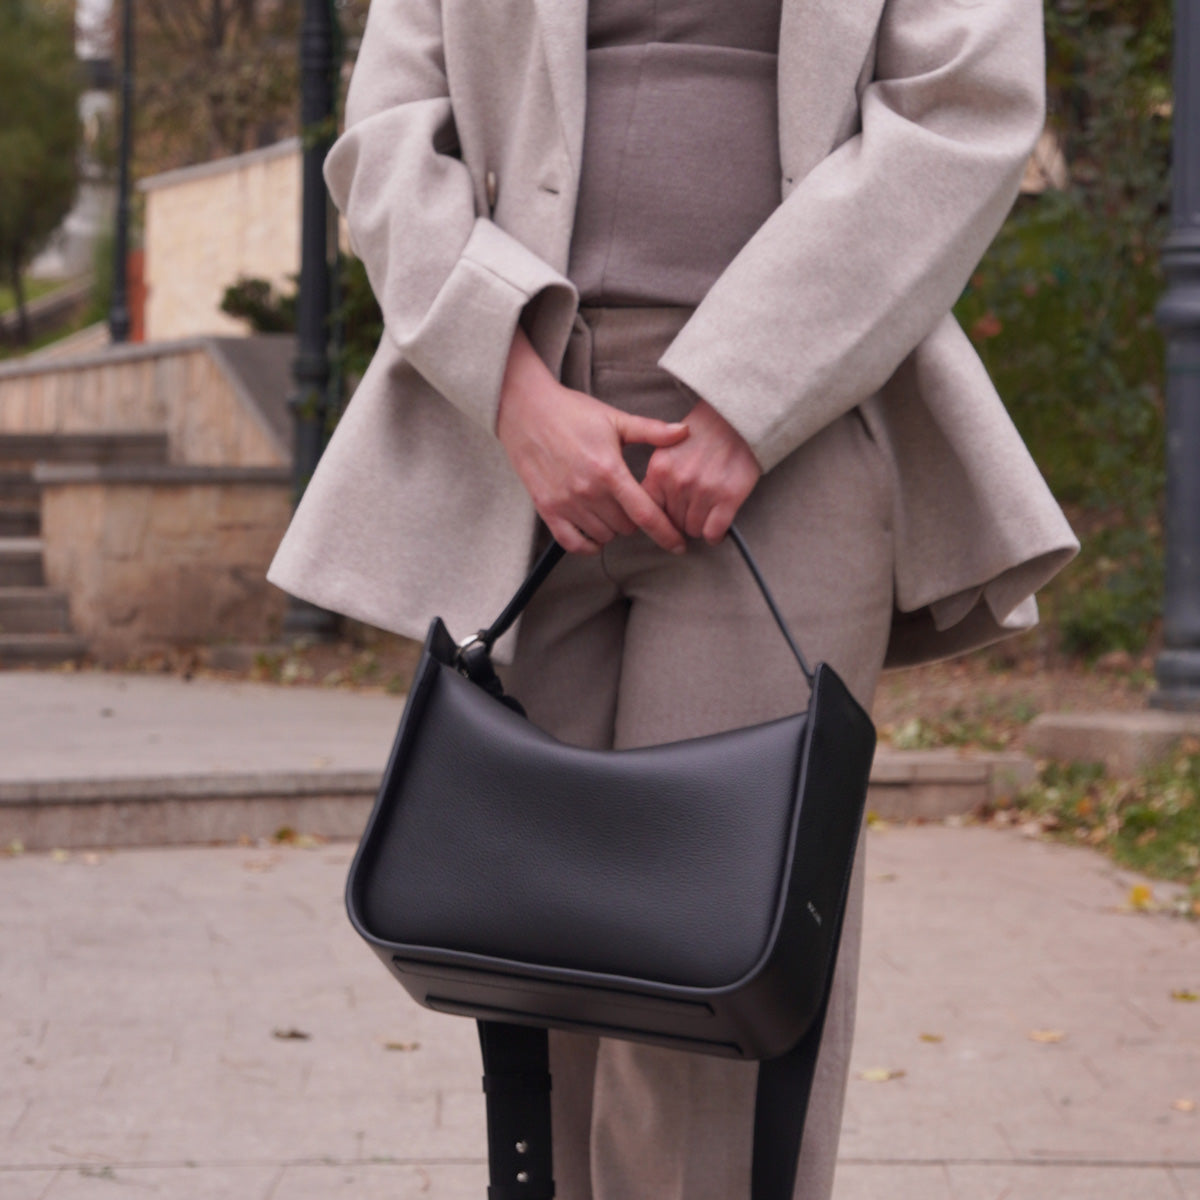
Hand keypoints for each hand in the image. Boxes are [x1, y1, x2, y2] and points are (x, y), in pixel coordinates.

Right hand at [496, 328, 689, 555]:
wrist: (526, 410)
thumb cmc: (572, 412)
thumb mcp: (615, 419)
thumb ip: (651, 430)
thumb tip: (684, 432)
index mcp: (610, 470)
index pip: (645, 514)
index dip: (666, 534)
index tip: (679, 545)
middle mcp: (588, 491)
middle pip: (626, 527)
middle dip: (635, 519)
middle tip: (630, 502)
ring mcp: (566, 503)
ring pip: (604, 536)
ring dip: (612, 528)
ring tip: (610, 509)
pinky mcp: (546, 508)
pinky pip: (573, 543)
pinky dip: (588, 544)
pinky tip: (594, 533)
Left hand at [643, 396, 761, 543]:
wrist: (736, 420)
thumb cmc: (702, 434)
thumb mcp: (667, 448)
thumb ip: (658, 476)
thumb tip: (651, 508)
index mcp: (659, 470)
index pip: (647, 511)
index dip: (658, 518)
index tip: (666, 519)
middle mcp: (678, 482)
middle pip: (672, 524)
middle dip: (681, 521)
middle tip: (693, 510)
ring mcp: (703, 491)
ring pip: (693, 531)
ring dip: (700, 527)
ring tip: (707, 513)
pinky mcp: (728, 498)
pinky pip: (713, 533)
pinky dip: (715, 535)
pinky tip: (718, 527)